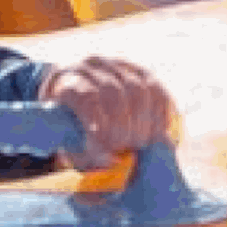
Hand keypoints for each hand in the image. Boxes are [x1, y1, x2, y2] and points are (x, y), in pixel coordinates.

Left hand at [39, 55, 173, 170]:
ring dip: (143, 122)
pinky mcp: (141, 70)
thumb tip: (111, 161)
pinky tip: (157, 133)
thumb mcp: (68, 141)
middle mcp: (91, 65)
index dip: (100, 126)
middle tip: (126, 149)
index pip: (86, 98)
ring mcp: (117, 64)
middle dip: (123, 127)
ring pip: (139, 89)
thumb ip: (84, 152)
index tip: (107, 152)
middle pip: (114, 93)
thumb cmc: (71, 129)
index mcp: (67, 81)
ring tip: (140, 144)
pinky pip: (157, 90)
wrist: (78, 100)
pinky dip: (160, 114)